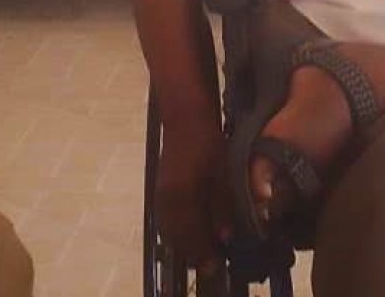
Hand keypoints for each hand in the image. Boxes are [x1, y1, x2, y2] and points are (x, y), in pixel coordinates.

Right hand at [156, 119, 232, 277]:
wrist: (185, 119)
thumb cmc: (209, 143)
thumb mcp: (222, 173)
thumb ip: (222, 206)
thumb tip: (224, 236)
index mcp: (183, 196)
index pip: (191, 234)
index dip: (203, 252)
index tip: (215, 265)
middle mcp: (167, 200)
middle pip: (177, 237)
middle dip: (192, 252)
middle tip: (210, 263)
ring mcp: (160, 195)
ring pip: (169, 230)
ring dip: (184, 243)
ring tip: (200, 251)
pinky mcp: (159, 190)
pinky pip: (165, 220)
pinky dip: (177, 232)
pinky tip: (189, 233)